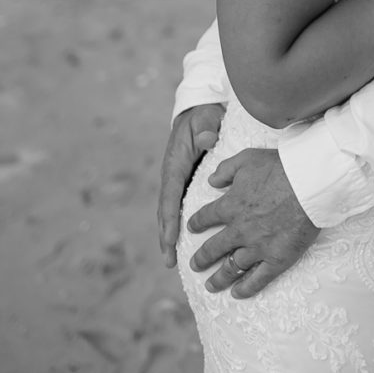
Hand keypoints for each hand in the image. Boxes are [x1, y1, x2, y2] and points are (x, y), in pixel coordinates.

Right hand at [157, 102, 225, 266]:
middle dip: (166, 236)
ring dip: (170, 236)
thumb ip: (206, 128)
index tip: (170, 239)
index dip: (169, 219)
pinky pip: (180, 208)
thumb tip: (207, 140)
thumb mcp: (205, 118)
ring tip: (173, 261)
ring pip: (171, 213)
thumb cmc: (203, 116)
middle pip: (166, 211)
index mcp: (175, 164)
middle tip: (169, 261)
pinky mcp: (185, 184)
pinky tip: (186, 244)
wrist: (200, 111)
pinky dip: (179, 226)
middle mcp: (172, 176)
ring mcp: (178, 182)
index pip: (170, 196)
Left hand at [186, 148, 319, 296]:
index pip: (205, 218)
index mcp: (230, 206)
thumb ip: (225, 170)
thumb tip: (210, 180)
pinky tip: (237, 294)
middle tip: (195, 265)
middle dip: (201, 259)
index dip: (197, 224)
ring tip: (210, 286)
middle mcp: (239, 230)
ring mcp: (257, 247)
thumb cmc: (280, 167)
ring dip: (219, 279)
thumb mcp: (247, 159)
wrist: (310, 183)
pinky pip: (258, 279)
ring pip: (232, 268)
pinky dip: (246, 288)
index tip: (192, 229)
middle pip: (213, 249)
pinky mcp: (277, 259)